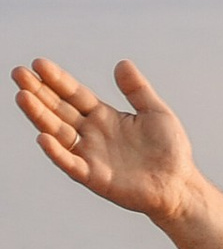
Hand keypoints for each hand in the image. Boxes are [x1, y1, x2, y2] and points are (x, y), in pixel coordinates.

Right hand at [12, 57, 196, 222]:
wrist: (179, 185)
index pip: (74, 94)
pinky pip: (70, 163)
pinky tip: (42, 137)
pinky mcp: (94, 176)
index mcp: (103, 116)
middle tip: (18, 73)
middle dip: (39, 92)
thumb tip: (122, 63)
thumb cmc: (169, 150)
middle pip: (59, 110)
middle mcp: (91, 134)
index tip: (38, 63)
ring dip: (39, 116)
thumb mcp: (155, 112)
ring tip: (23, 96)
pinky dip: (56, 152)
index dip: (57, 80)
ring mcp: (90, 155)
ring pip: (58, 132)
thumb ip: (137, 89)